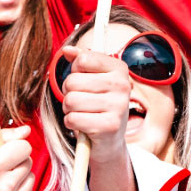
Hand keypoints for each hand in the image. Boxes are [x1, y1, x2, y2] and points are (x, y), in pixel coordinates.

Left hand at [59, 46, 130, 162]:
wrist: (109, 140)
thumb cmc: (97, 105)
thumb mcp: (91, 80)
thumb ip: (80, 61)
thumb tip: (67, 50)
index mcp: (119, 69)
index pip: (83, 59)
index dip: (74, 72)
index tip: (83, 82)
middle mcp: (123, 85)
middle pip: (72, 82)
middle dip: (68, 93)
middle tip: (81, 102)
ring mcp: (118, 106)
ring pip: (71, 101)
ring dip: (69, 109)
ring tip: (82, 113)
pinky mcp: (109, 126)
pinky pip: (72, 119)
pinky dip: (72, 123)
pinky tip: (84, 125)